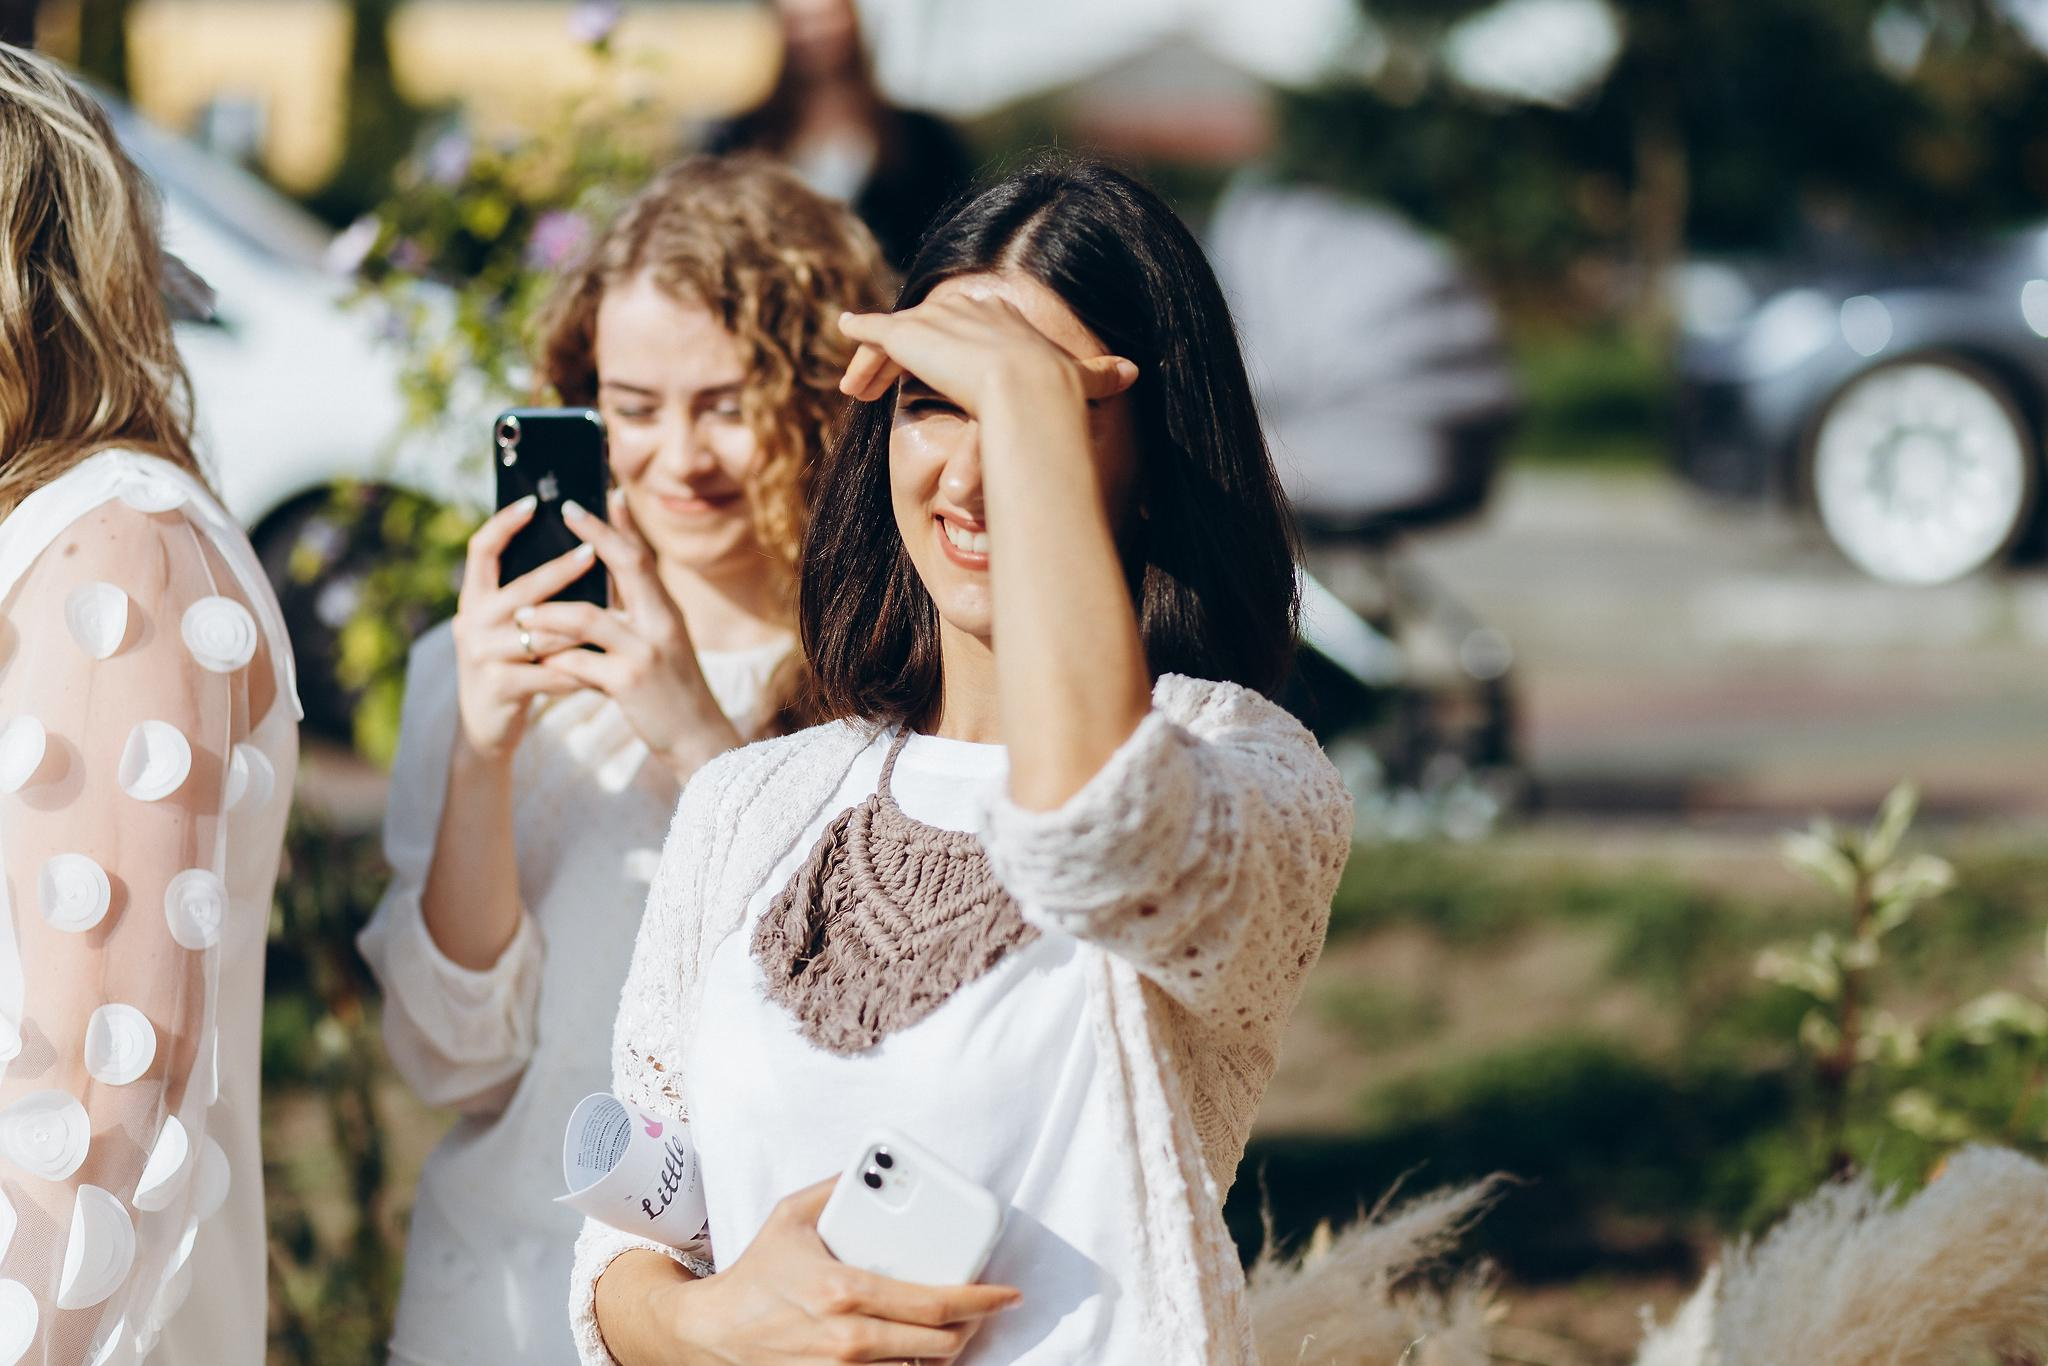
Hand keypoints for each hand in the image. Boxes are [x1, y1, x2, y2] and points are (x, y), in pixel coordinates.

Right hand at [449, 495, 588, 762]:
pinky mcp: (500, 686)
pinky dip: (583, 668)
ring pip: (543, 632)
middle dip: (559, 570)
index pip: (481, 550)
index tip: (534, 502)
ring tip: (616, 612)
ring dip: (581, 624)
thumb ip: (531, 593)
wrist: (487, 729)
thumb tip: (578, 544)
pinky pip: (552, 672)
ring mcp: (482, 654)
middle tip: (592, 552)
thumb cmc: (513, 667)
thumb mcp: (511, 626)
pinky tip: (608, 665)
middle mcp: (471, 621)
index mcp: (475, 599)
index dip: (503, 523)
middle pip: (521, 589)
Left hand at [520, 491, 738, 778]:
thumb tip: (613, 566)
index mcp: (666, 612)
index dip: (619, 525)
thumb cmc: (670, 686)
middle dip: (594, 535)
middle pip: (629, 565)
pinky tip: (537, 663)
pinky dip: (555, 659)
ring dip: (549, 613)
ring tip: (521, 615)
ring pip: (588, 618)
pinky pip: (578, 662)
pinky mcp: (629, 683)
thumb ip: (637, 606)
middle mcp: (662, 624)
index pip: (642, 557)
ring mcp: (646, 652)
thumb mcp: (661, 640)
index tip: (599, 495)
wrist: (697, 738)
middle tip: (565, 510)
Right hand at [657, 1179, 1019, 1364]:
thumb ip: (837, 1185)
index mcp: (846, 1291)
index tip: (1006, 1294)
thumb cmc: (758, 1274)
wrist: (713, 1333)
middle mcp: (849, 1340)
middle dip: (971, 1326)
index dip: (981, 1299)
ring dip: (943, 1349)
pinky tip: (915, 1349)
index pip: (934, 1303)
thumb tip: (876, 1163)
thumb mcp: (792, 1216)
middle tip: (981, 1308)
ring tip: (950, 1326)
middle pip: (940, 1344)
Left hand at [837, 293, 1135, 420]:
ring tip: (857, 389)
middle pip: (929, 327)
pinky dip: (860, 334)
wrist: (1029, 391)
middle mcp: (969, 308)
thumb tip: (1134, 373)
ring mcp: (938, 318)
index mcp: (1004, 317)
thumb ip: (1100, 375)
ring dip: (875, 360)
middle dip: (908, 353)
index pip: (968, 326)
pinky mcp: (909, 333)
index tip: (941, 371)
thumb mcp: (1082, 381)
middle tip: (883, 388)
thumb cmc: (1057, 393)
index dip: (951, 348)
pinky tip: (846, 333)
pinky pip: (878, 331)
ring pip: (899, 334)